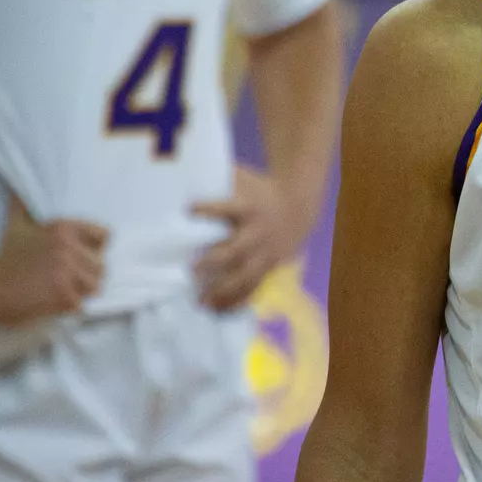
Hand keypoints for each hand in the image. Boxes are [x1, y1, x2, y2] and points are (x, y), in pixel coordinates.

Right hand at [0, 196, 108, 325]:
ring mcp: (68, 273)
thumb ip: (23, 204)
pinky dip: (71, 307)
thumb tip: (17, 187)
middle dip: (89, 273)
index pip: (105, 236)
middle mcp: (70, 249)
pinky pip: (81, 304)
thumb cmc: (4, 253)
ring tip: (66, 291)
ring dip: (83, 291)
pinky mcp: (63, 296)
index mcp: (66, 228)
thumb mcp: (17, 223)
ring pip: (95, 286)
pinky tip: (56, 303)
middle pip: (101, 265)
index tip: (84, 255)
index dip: (96, 248)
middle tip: (72, 279)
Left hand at [191, 165, 305, 310]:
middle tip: (191, 271)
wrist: (298, 207)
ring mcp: (266, 253)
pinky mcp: (269, 267)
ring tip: (201, 301)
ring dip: (223, 290)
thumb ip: (220, 179)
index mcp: (250, 207)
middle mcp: (258, 232)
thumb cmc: (259, 191)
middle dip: (214, 261)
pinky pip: (253, 288)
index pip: (228, 207)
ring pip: (246, 275)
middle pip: (236, 249)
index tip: (188, 210)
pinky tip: (218, 310)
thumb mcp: (244, 180)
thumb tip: (182, 170)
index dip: (209, 208)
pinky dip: (237, 301)